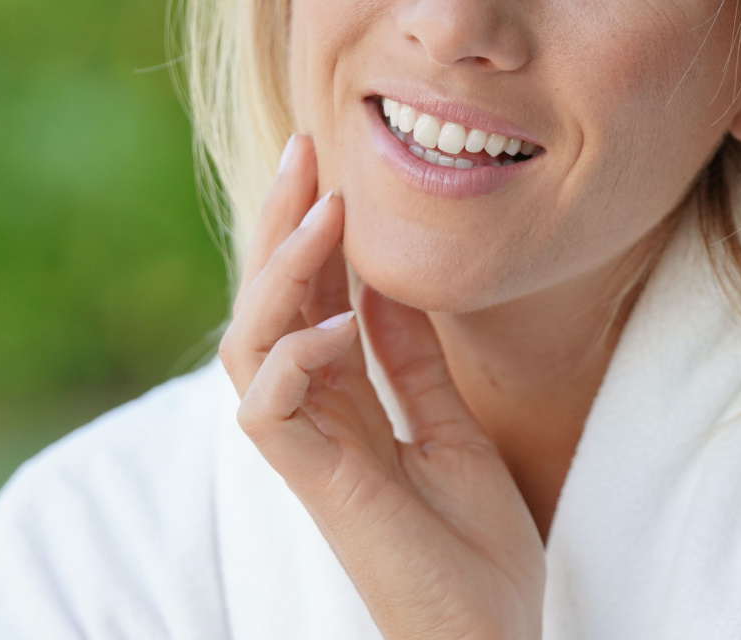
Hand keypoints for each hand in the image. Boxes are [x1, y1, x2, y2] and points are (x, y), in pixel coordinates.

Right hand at [219, 135, 545, 639]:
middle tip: (304, 150)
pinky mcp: (316, 486)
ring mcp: (310, 451)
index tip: (328, 158)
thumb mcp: (454, 430)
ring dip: (282, 274)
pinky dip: (295, 358)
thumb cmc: (473, 552)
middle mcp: (315, 419)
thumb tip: (387, 283)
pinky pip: (268, 410)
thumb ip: (413, 362)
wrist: (488, 639)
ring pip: (251, 344)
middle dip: (280, 224)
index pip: (310, 296)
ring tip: (322, 214)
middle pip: (270, 304)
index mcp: (346, 401)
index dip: (311, 228)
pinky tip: (341, 321)